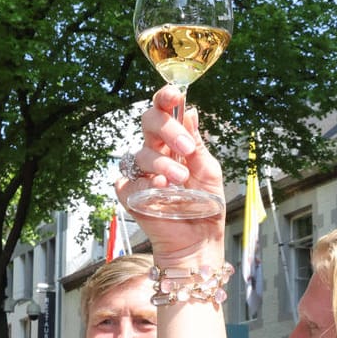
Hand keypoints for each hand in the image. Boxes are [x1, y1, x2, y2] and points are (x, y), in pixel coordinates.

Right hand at [117, 85, 227, 266]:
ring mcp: (140, 174)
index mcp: (173, 143)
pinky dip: (144, 184)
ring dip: (163, 164)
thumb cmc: (205, 207)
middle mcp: (154, 153)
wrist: (199, 242)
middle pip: (148, 122)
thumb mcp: (209, 170)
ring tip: (181, 181)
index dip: (165, 98)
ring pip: (141, 153)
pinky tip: (159, 191)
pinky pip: (127, 181)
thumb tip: (191, 112)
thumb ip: (197, 143)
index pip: (164, 112)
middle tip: (186, 149)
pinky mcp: (129, 195)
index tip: (174, 95)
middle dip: (167, 130)